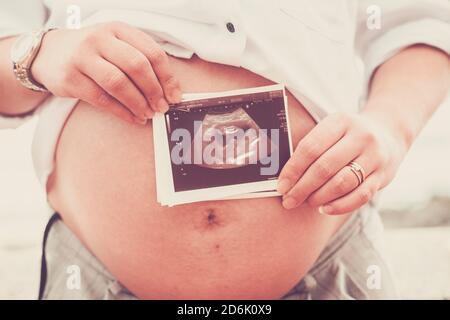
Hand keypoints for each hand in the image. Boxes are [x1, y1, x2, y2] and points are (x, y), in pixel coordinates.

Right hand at [32, 22, 181, 123]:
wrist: (50, 53)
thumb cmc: (94, 53)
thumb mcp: (116, 45)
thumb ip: (141, 60)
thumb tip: (169, 91)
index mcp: (118, 29)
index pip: (151, 52)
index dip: (167, 77)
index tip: (174, 96)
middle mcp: (100, 39)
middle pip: (136, 66)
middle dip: (154, 91)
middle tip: (162, 107)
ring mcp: (82, 57)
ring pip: (118, 83)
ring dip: (138, 103)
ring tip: (148, 114)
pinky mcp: (70, 78)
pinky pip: (101, 99)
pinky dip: (121, 111)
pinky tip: (133, 118)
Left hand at [277, 112, 407, 214]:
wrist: (388, 134)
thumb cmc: (347, 136)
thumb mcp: (331, 130)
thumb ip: (310, 148)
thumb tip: (284, 178)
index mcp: (340, 121)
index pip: (310, 148)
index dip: (293, 169)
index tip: (281, 185)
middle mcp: (360, 136)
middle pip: (324, 167)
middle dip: (302, 188)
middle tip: (288, 201)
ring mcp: (375, 156)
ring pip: (342, 183)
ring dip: (319, 197)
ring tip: (306, 202)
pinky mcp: (383, 175)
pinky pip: (360, 196)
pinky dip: (340, 206)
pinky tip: (325, 208)